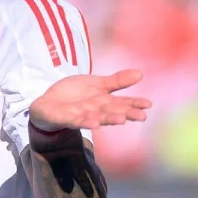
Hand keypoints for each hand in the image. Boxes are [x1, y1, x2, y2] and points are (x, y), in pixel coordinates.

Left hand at [28, 69, 150, 130]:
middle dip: (126, 114)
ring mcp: (81, 116)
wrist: (49, 102)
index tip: (148, 104)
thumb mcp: (96, 84)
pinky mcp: (66, 119)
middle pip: (112, 112)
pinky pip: (76, 121)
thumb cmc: (75, 95)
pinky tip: (94, 123)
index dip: (134, 103)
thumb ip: (116, 81)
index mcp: (103, 101)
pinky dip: (85, 122)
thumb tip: (140, 74)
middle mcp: (95, 111)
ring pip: (97, 118)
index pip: (121, 102)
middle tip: (142, 116)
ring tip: (121, 119)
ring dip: (109, 119)